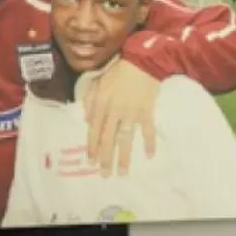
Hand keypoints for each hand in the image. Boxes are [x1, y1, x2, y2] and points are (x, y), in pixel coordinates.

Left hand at [84, 58, 160, 176]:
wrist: (142, 61)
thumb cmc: (119, 70)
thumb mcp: (98, 81)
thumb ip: (90, 100)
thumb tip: (86, 120)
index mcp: (101, 104)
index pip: (94, 130)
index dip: (92, 146)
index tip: (91, 161)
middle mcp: (114, 112)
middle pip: (108, 139)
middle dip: (105, 158)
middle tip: (104, 174)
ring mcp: (131, 114)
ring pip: (125, 139)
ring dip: (123, 157)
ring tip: (122, 172)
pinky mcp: (146, 112)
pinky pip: (147, 130)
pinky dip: (149, 143)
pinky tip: (149, 155)